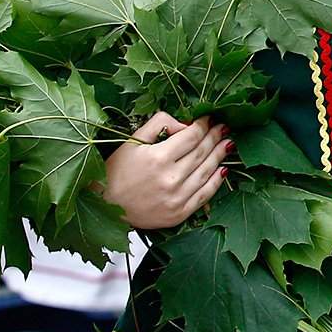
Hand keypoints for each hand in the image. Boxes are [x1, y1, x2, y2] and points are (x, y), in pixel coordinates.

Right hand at [101, 113, 229, 228]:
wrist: (104, 207)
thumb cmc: (116, 173)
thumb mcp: (131, 142)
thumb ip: (158, 125)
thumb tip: (185, 123)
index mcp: (158, 159)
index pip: (191, 137)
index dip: (203, 125)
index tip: (209, 119)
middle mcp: (170, 179)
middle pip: (201, 153)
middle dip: (215, 137)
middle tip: (223, 127)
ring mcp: (176, 198)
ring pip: (207, 171)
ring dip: (219, 156)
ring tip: (227, 144)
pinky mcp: (179, 213)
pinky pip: (205, 195)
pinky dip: (217, 181)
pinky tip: (223, 170)